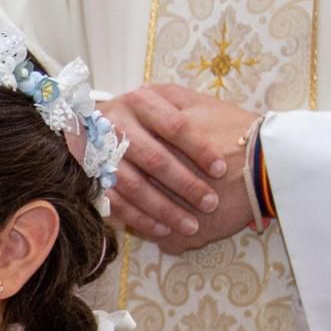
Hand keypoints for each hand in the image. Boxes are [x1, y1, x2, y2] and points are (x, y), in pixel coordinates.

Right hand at [97, 84, 248, 247]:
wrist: (93, 123)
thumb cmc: (153, 114)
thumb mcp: (173, 99)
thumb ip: (193, 109)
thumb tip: (237, 131)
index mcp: (141, 101)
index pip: (175, 126)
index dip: (199, 149)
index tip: (221, 171)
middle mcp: (117, 124)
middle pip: (154, 159)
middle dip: (185, 185)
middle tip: (210, 204)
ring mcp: (101, 153)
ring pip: (134, 185)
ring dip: (165, 209)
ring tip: (191, 226)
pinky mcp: (93, 179)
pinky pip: (116, 203)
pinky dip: (141, 218)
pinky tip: (164, 230)